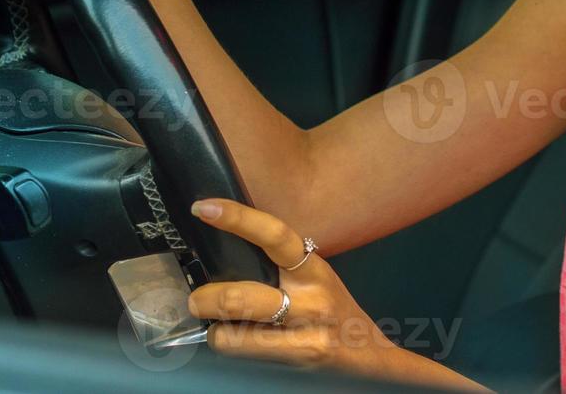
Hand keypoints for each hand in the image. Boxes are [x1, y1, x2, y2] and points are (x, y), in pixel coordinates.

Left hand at [186, 199, 413, 381]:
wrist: (370, 356)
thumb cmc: (336, 313)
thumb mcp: (317, 281)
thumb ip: (283, 267)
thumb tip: (230, 254)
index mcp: (313, 268)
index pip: (275, 235)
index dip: (238, 219)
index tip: (204, 208)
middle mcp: (311, 298)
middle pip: (241, 296)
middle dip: (206, 298)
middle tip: (195, 299)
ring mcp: (305, 332)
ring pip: (235, 331)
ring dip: (214, 328)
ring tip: (215, 324)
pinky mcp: (299, 357)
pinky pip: (242, 350)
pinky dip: (228, 344)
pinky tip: (236, 342)